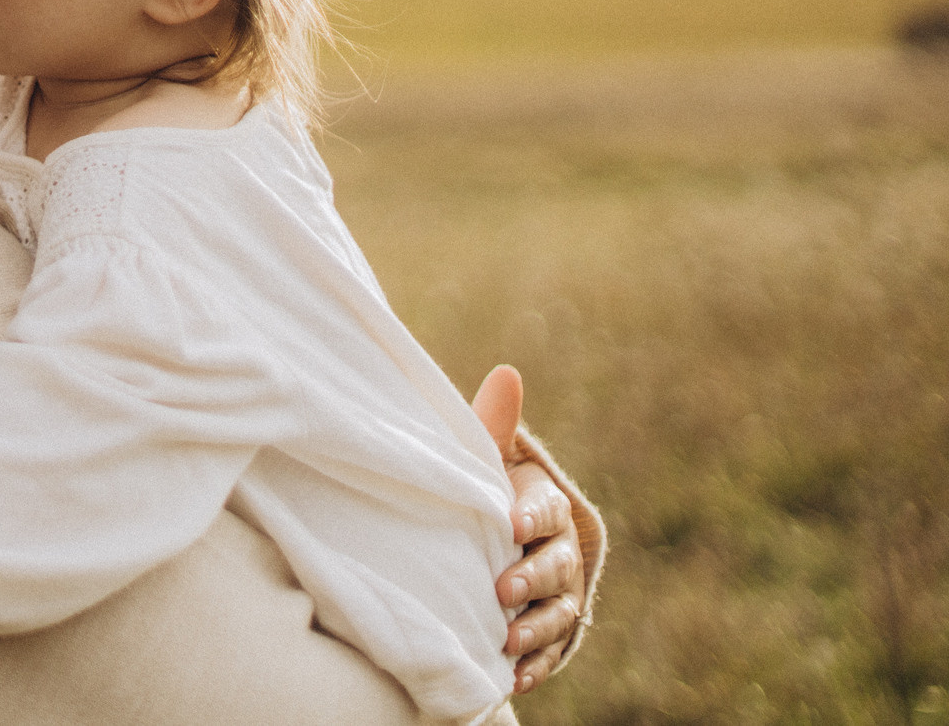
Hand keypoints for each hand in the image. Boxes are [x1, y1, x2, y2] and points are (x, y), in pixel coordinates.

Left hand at [472, 365, 584, 693]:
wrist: (498, 538)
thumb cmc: (488, 488)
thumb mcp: (489, 458)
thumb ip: (494, 424)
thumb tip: (507, 373)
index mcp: (545, 504)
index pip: (544, 509)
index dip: (529, 516)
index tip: (509, 523)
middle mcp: (560, 550)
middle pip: (555, 565)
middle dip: (531, 578)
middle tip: (501, 590)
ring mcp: (561, 592)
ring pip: (559, 612)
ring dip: (534, 627)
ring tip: (505, 639)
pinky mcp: (553, 629)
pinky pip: (551, 650)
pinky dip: (535, 663)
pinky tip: (514, 676)